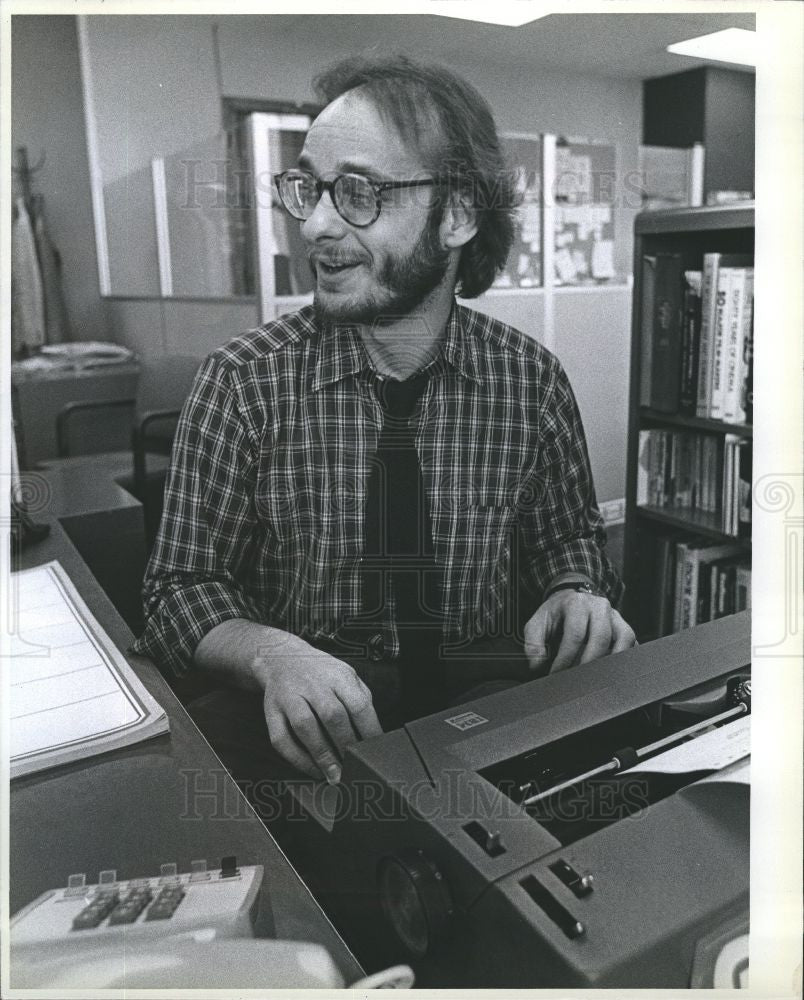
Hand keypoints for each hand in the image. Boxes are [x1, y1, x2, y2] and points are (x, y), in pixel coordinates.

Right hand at [259, 639, 382, 781]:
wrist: (281, 657)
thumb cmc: (320, 672)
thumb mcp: (346, 674)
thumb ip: (360, 699)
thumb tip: (373, 733)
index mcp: (338, 675)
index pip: (358, 704)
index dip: (369, 730)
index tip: (375, 751)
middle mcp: (313, 684)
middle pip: (332, 716)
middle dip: (346, 746)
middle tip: (355, 768)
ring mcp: (290, 697)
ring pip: (306, 728)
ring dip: (322, 756)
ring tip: (335, 775)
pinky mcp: (271, 711)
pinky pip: (281, 739)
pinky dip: (297, 759)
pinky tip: (312, 769)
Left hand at [524, 590, 635, 674]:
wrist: (570, 598)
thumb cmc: (554, 613)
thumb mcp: (536, 623)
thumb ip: (533, 643)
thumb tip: (537, 664)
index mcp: (576, 604)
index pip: (575, 635)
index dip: (566, 659)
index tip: (557, 674)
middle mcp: (599, 607)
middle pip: (601, 638)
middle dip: (588, 664)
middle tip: (576, 681)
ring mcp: (615, 616)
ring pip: (623, 640)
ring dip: (610, 662)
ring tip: (594, 678)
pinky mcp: (624, 626)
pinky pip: (632, 643)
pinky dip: (624, 659)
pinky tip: (610, 671)